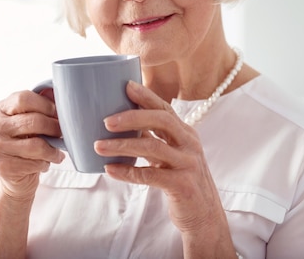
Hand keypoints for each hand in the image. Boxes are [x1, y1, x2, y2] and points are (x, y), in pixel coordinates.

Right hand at [0, 89, 64, 199]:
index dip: (46, 105)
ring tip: (57, 152)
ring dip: (53, 149)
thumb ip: (40, 106)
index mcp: (0, 110)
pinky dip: (45, 163)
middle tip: (64, 133)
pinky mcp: (3, 167)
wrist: (14, 175)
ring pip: (36, 145)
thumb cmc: (25, 143)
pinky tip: (45, 163)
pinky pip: (34, 162)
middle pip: (33, 121)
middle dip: (54, 127)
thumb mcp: (29, 121)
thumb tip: (55, 93)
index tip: (59, 113)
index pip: (24, 99)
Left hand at [94, 81, 233, 254]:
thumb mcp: (171, 156)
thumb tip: (122, 123)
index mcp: (186, 133)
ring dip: (122, 145)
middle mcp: (190, 144)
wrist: (204, 217)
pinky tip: (110, 170)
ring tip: (99, 146)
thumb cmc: (182, 182)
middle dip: (132, 117)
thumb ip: (154, 139)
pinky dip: (128, 172)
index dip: (146, 96)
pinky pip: (150, 175)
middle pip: (161, 121)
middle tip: (106, 121)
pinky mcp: (182, 185)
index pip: (165, 108)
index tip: (126, 86)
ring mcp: (188, 164)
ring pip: (152, 147)